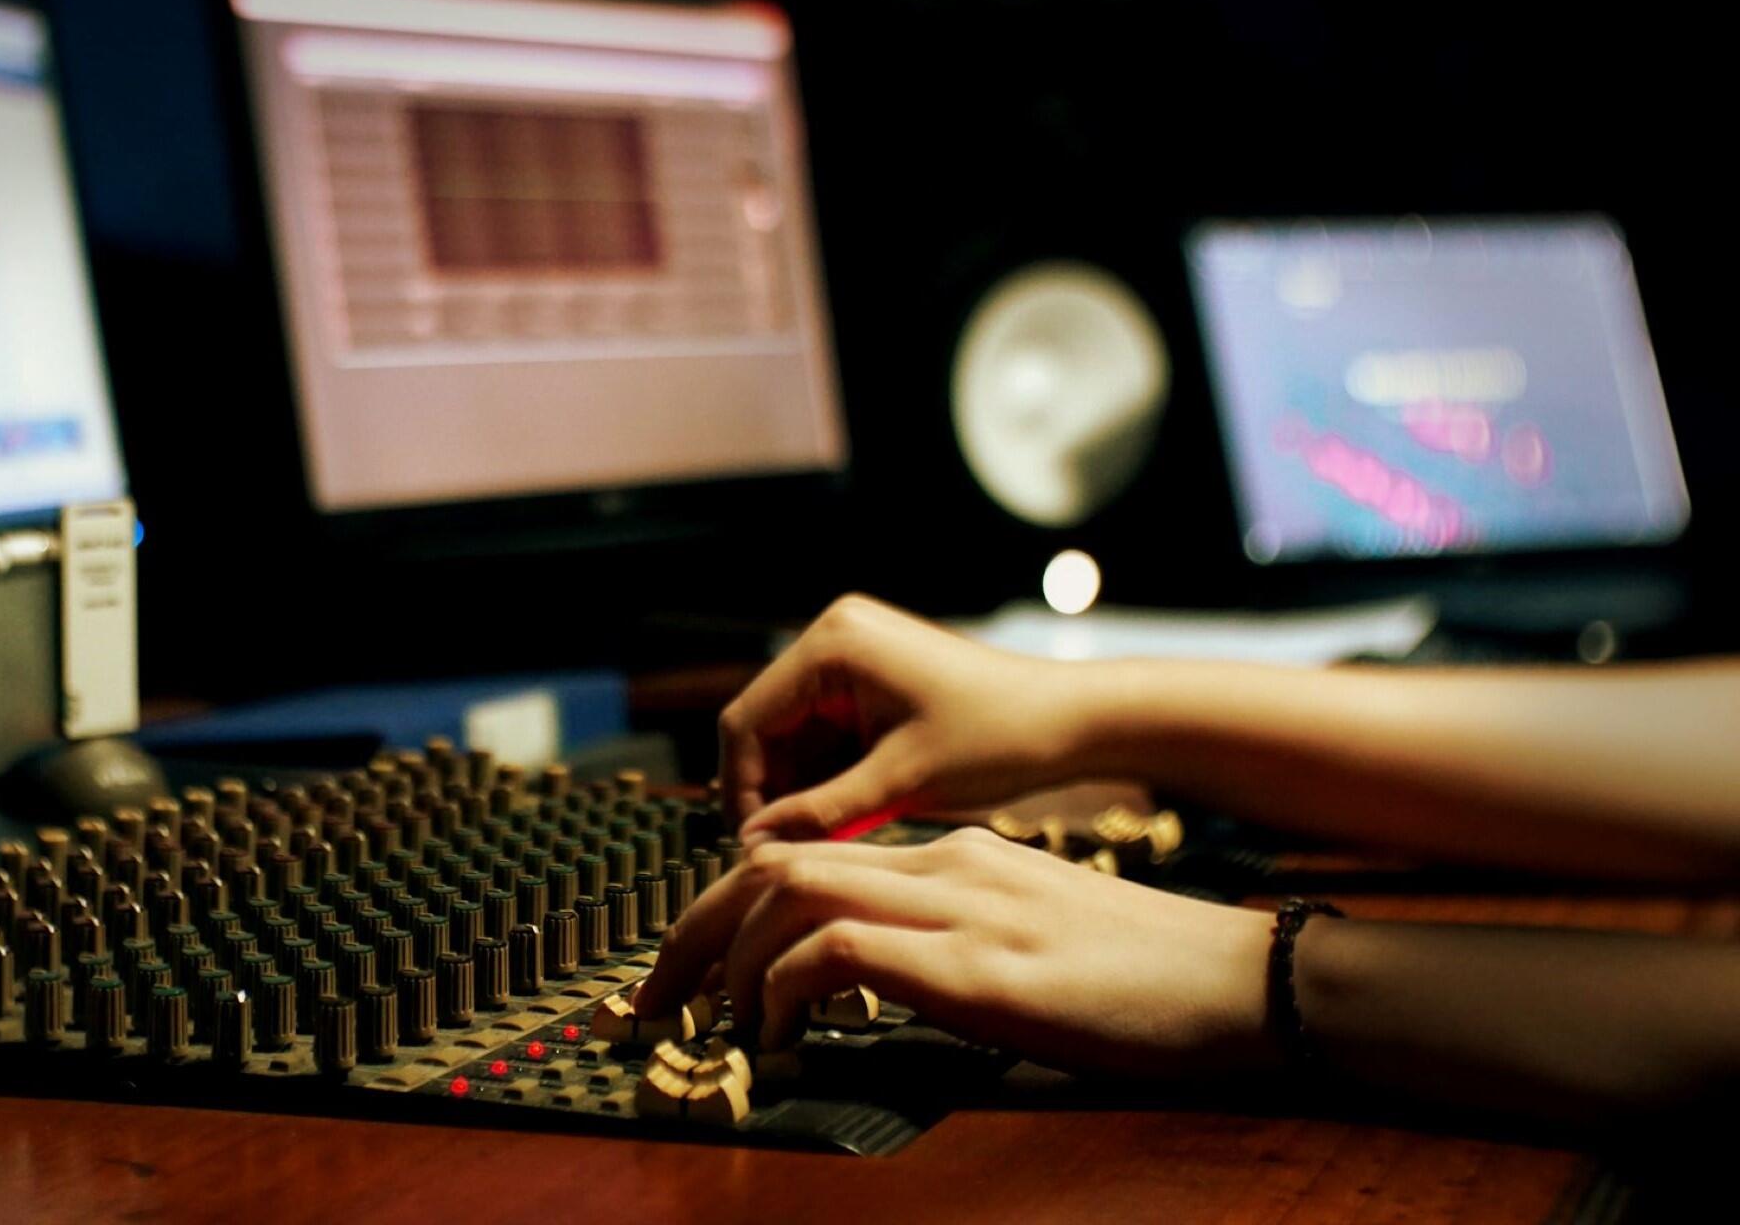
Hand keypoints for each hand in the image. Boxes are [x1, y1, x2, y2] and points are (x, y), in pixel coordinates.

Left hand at [633, 828, 1276, 1077]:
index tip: (694, 965)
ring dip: (727, 960)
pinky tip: (780, 1041)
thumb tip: (870, 974)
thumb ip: (948, 938)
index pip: (808, 850)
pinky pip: (838, 949)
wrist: (1238, 977)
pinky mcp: (978, 968)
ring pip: (789, 893)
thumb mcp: (1026, 938)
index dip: (728, 905)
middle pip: (774, 862)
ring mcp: (960, 907)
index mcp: (953, 855)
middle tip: (653, 998)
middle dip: (693, 928)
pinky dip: (785, 991)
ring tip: (711, 1028)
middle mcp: (945, 862)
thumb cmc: (1144, 974)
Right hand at [723, 594, 1124, 842]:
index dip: (741, 789)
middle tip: (784, 854)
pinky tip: (847, 820)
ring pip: (794, 737)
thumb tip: (752, 845)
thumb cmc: (999, 737)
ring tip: (823, 843)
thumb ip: (820, 813)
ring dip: (801, 790)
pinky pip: (826, 735)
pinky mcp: (872, 681)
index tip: (754, 847)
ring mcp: (854, 657)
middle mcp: (835, 637)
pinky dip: (829, 779)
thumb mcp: (901, 783)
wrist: (1070, 721)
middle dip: (772, 791)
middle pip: (765, 727)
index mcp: (833, 644)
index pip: (747, 721)